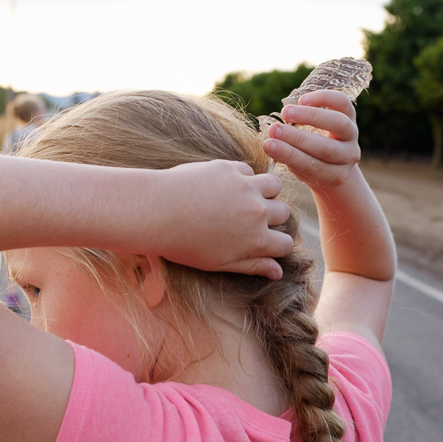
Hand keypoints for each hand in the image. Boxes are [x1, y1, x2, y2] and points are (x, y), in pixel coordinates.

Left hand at [155, 159, 293, 279]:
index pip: (286, 244)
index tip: (265, 242)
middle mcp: (257, 212)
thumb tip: (278, 272)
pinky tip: (227, 186)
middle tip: (252, 219)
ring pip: (274, 185)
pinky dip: (244, 177)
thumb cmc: (184, 244)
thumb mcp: (219, 263)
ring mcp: (246, 187)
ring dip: (267, 192)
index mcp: (256, 240)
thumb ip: (252, 266)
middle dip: (273, 217)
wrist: (157, 212)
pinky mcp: (230, 168)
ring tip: (249, 197)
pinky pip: (250, 171)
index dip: (277, 245)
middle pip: (283, 213)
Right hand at [262, 90, 360, 192]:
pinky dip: (323, 98)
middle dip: (296, 138)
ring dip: (309, 116)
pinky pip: (342, 103)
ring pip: (338, 123)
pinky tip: (302, 100)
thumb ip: (287, 158)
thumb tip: (269, 143)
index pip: (313, 167)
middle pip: (326, 148)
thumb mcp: (299, 169)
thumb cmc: (309, 162)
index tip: (268, 145)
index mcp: (335, 176)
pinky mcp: (351, 115)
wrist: (333, 157)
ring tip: (285, 112)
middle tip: (273, 129)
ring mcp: (352, 135)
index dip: (289, 155)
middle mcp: (348, 156)